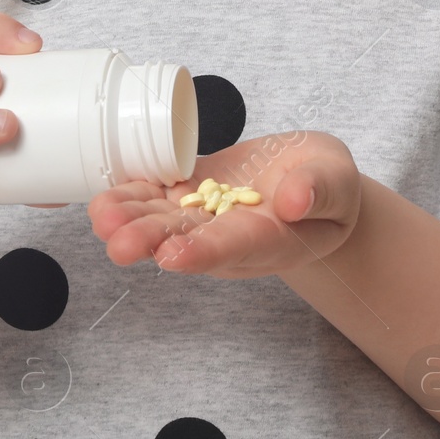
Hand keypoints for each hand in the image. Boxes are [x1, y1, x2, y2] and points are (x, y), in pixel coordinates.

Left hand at [86, 131, 360, 278]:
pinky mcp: (192, 191)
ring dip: (130, 219)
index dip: (202, 253)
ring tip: (101, 214)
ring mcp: (206, 215)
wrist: (311, 182)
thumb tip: (295, 199)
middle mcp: (228, 236)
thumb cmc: (330, 187)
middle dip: (149, 241)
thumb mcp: (339, 183)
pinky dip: (132, 192)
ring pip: (163, 220)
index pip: (233, 248)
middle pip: (185, 241)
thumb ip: (321, 191)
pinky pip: (158, 195)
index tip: (172, 256)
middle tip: (116, 243)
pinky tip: (106, 191)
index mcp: (268, 239)